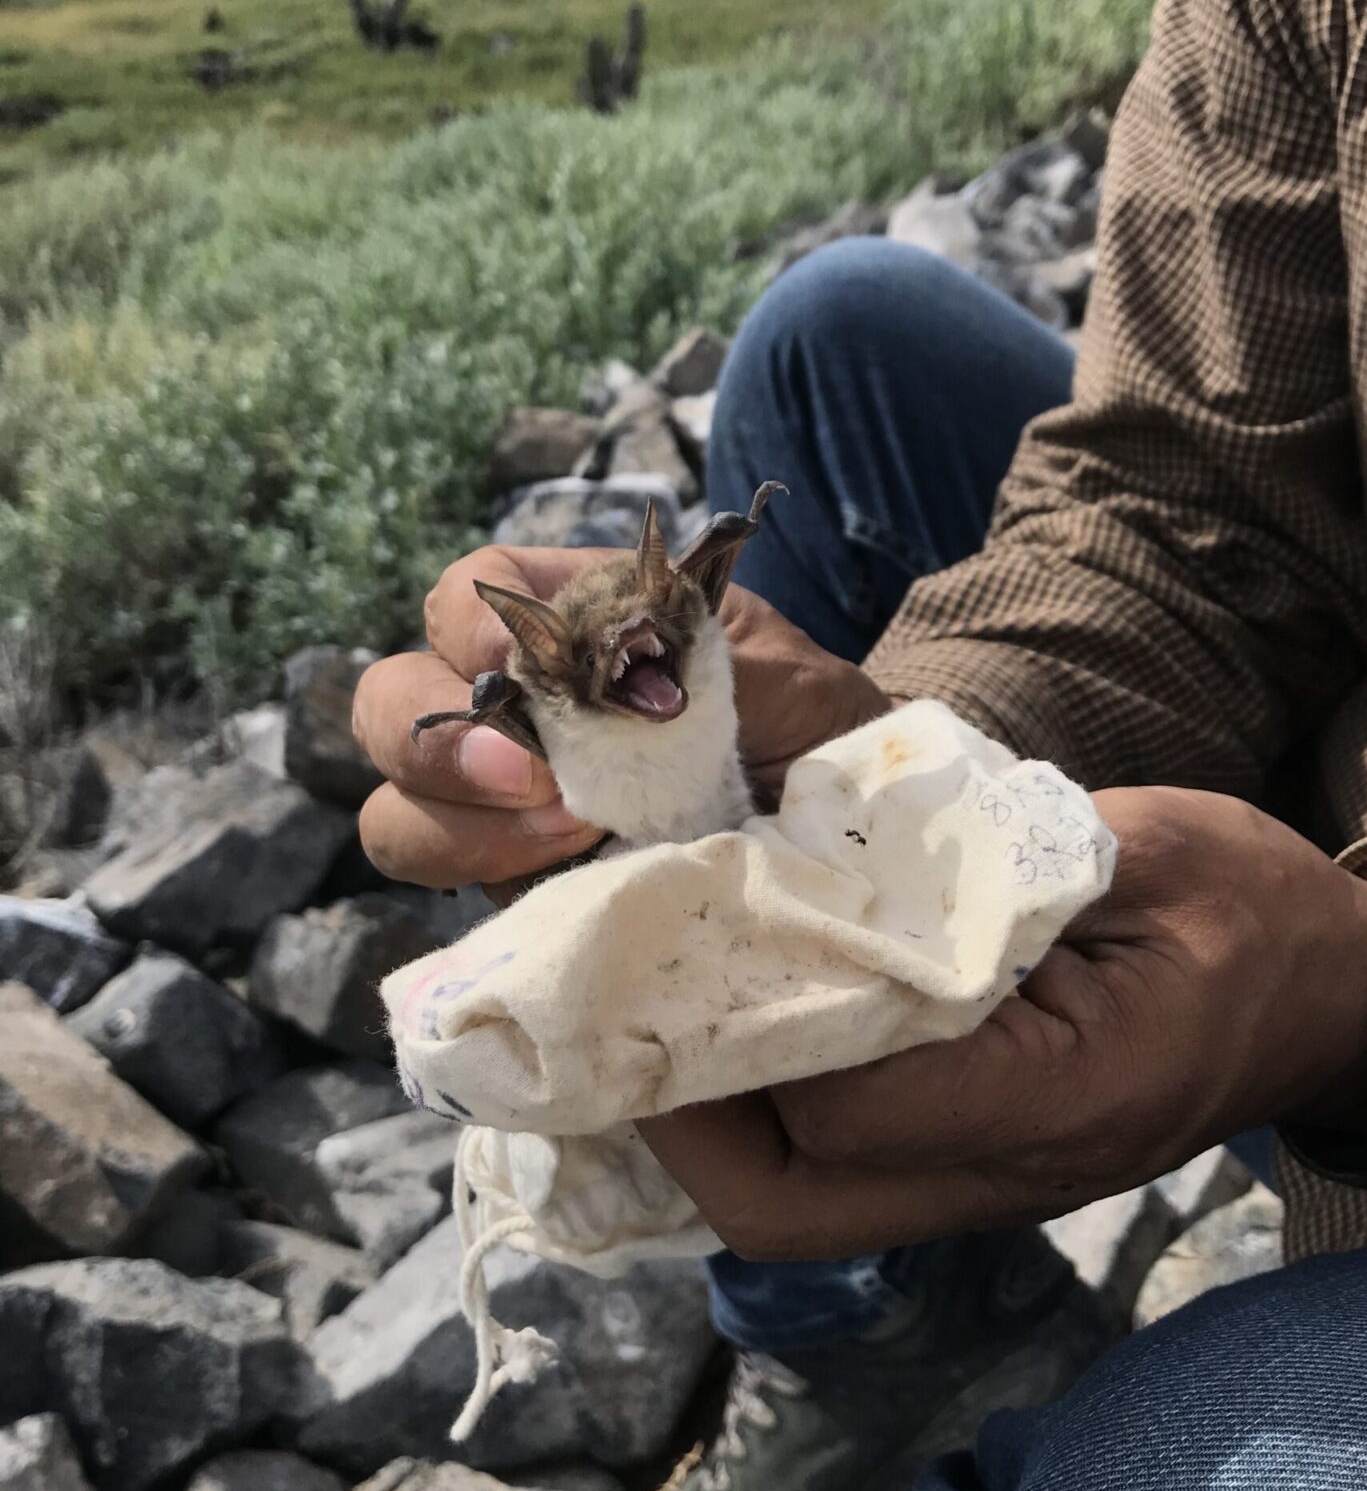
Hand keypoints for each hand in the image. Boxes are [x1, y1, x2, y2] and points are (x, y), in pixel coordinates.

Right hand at [352, 541, 888, 896]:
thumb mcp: (780, 673)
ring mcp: (500, 809)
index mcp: (566, 625)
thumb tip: (628, 679)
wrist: (851, 837)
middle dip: (437, 747)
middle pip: (390, 704)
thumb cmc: (814, 730)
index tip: (518, 671)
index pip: (469, 593)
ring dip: (461, 830)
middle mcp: (510, 711)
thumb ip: (701, 653)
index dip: (471, 628)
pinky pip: (456, 897)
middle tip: (539, 786)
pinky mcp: (514, 889)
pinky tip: (575, 885)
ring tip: (573, 838)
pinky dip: (497, 890)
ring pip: (398, 811)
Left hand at [639, 786, 1366, 1260]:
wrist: (1333, 998)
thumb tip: (826, 863)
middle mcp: (1009, 1172)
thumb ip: (995, 866)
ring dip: (708, 1121)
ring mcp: (989, 1188)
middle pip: (789, 1205)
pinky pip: (833, 1176)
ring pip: (797, 1207)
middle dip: (683, 1116)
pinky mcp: (975, 1172)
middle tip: (633, 999)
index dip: (748, 1026)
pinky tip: (736, 1026)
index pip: (854, 1099)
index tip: (678, 930)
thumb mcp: (1145, 849)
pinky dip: (762, 1116)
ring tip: (662, 1007)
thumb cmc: (1253, 910)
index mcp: (1065, 1096)